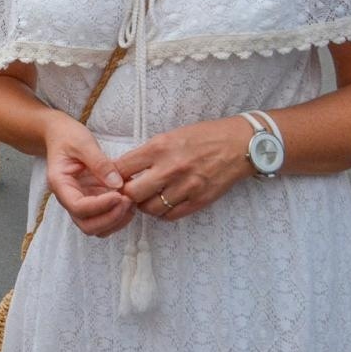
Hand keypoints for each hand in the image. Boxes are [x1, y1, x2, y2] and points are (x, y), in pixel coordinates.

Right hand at [45, 115, 133, 236]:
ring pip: (97, 227)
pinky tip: (129, 201)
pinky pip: (104, 218)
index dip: (100, 206)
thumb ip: (99, 163)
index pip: (78, 207)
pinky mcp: (91, 200)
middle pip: (87, 225)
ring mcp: (80, 202)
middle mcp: (68, 198)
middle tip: (128, 201)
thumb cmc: (68, 137)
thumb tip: (116, 183)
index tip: (119, 195)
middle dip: (110, 218)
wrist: (60, 135)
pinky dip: (118, 216)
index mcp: (60, 184)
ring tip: (131, 202)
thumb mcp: (83, 143)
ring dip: (116, 220)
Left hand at [113, 116, 251, 221]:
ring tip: (147, 199)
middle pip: (132, 193)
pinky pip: (171, 216)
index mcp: (159, 147)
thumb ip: (148, 153)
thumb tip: (124, 169)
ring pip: (151, 208)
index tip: (112, 180)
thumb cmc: (202, 137)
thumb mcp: (170, 136)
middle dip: (126, 195)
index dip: (112, 177)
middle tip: (128, 194)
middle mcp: (170, 168)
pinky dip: (163, 213)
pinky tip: (164, 204)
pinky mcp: (199, 200)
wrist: (238, 145)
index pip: (122, 168)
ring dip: (145, 206)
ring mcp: (186, 186)